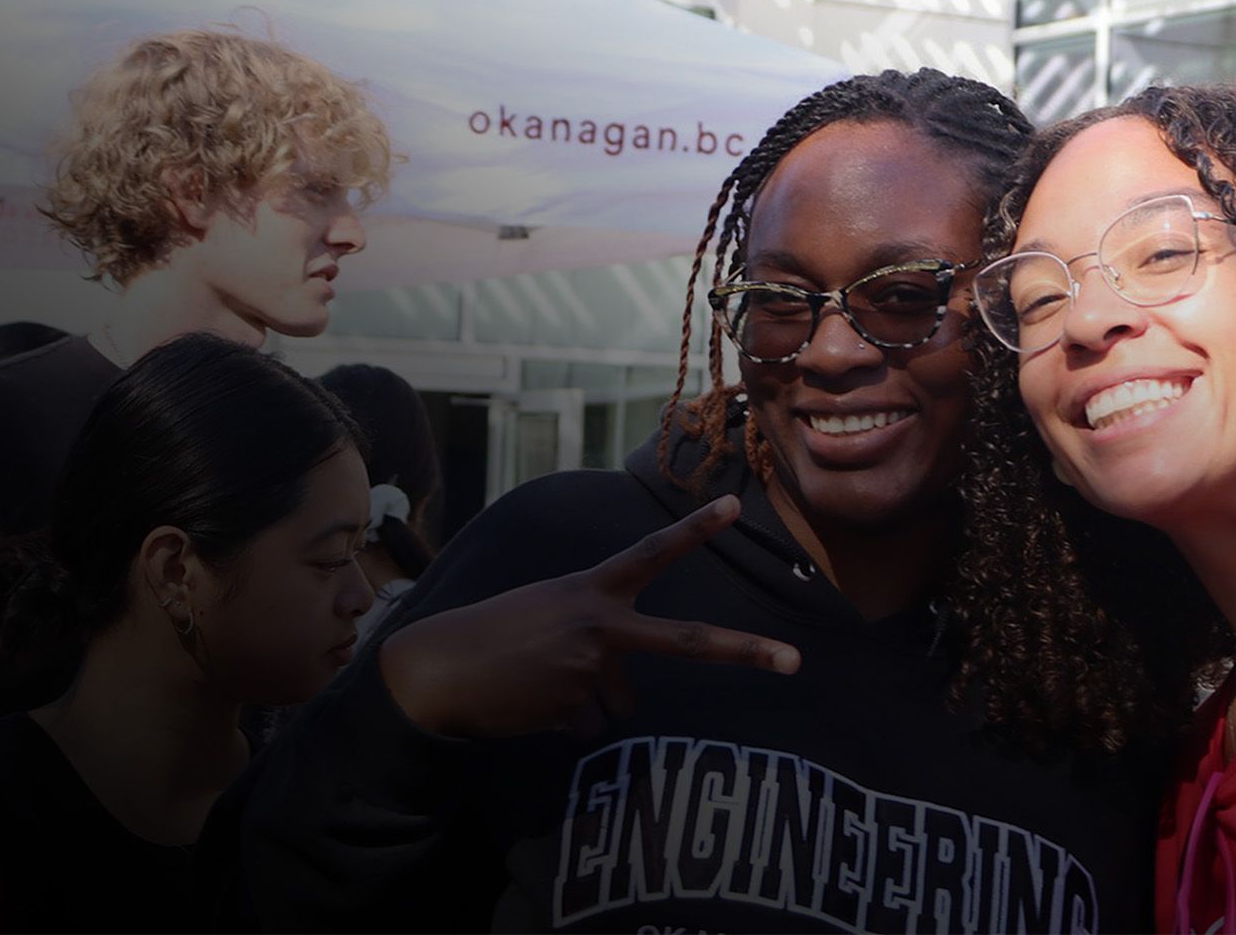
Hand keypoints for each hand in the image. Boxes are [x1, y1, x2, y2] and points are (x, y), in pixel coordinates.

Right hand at [380, 496, 800, 738]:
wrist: (440, 670)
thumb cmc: (495, 637)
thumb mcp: (548, 610)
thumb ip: (598, 633)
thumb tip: (624, 694)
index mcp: (590, 590)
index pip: (650, 553)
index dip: (693, 530)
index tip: (734, 507)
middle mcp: (600, 625)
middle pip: (688, 643)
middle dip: (746, 652)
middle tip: (795, 663)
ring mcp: (592, 668)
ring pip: (621, 702)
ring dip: (589, 702)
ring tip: (541, 684)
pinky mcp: (576, 708)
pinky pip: (592, 728)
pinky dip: (565, 724)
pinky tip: (533, 707)